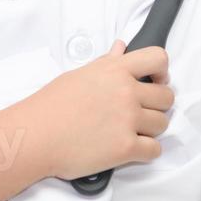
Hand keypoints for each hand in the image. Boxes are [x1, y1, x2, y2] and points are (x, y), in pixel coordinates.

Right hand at [17, 39, 173, 180]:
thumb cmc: (50, 106)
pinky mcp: (126, 148)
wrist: (34, 136)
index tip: (156, 81)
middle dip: (156, 106)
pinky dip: (145, 152)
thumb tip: (121, 48)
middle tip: (138, 113)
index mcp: (114, 71)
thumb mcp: (78, 76)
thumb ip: (106, 64)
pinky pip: (155, 150)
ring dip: (149, 130)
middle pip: (166, 97)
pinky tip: (127, 148)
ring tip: (126, 131)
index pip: (158, 59)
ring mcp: (127, 120)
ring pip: (162, 124)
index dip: (162, 72)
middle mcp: (125, 92)